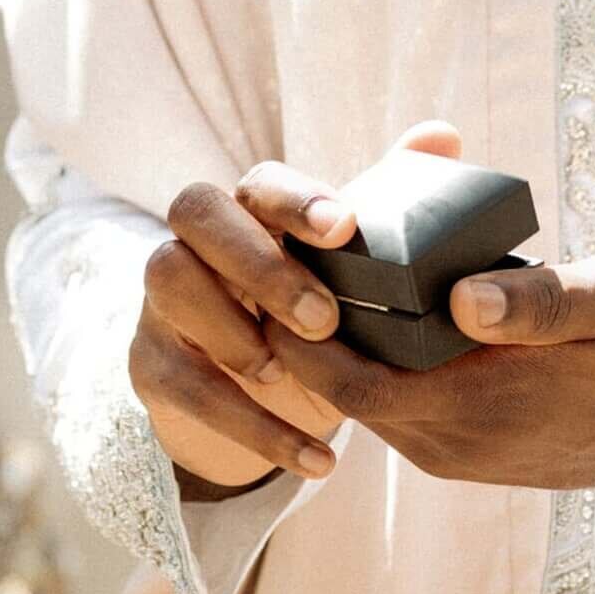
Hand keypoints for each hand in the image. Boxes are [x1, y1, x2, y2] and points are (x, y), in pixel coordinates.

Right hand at [131, 121, 463, 490]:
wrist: (255, 394)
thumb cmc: (310, 309)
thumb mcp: (350, 268)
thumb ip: (391, 198)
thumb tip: (443, 134)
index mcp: (251, 210)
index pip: (259, 181)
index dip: (295, 200)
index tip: (345, 228)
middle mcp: (197, 239)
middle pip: (195, 210)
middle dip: (258, 261)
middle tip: (322, 319)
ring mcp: (163, 298)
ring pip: (166, 278)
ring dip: (231, 328)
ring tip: (284, 375)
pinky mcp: (151, 361)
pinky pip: (183, 386)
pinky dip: (251, 426)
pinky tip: (315, 458)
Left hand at [263, 252, 594, 500]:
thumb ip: (543, 301)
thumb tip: (461, 298)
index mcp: (481, 405)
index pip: (351, 380)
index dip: (304, 328)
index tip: (284, 257)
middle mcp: (454, 442)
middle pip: (341, 390)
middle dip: (304, 328)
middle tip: (288, 249)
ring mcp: (456, 454)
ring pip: (362, 401)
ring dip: (334, 345)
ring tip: (318, 267)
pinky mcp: (465, 452)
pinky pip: (393, 409)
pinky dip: (370, 363)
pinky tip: (370, 308)